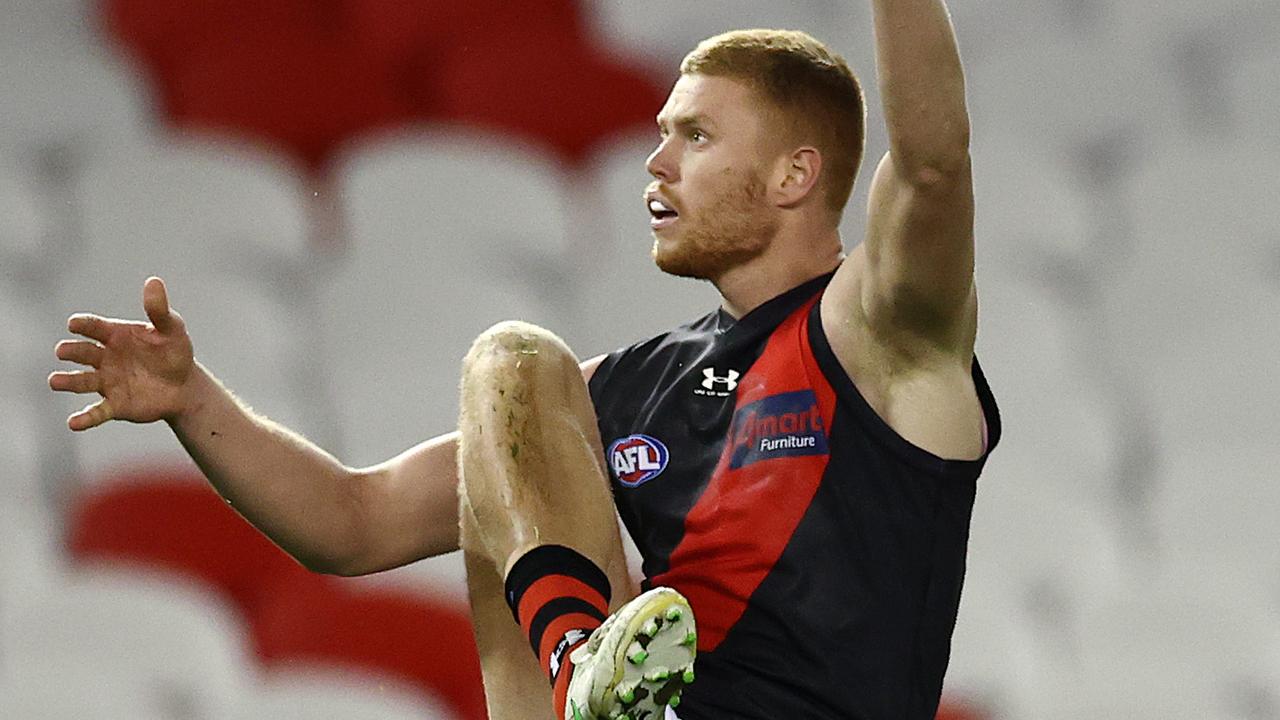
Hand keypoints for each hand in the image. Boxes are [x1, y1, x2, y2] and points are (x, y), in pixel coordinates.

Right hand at [49, 277, 196, 430]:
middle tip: (63, 351)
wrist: (185, 387)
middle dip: (71, 351)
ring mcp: (107, 382)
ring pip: (81, 381)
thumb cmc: (174, 353)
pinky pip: (96, 412)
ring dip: (67, 381)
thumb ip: (159, 310)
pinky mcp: (114, 405)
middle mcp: (105, 358)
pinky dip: (84, 418)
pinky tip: (74, 423)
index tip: (75, 324)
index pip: (93, 327)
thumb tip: (154, 282)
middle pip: (81, 352)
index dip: (83, 325)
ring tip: (55, 381)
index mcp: (115, 336)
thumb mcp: (172, 330)